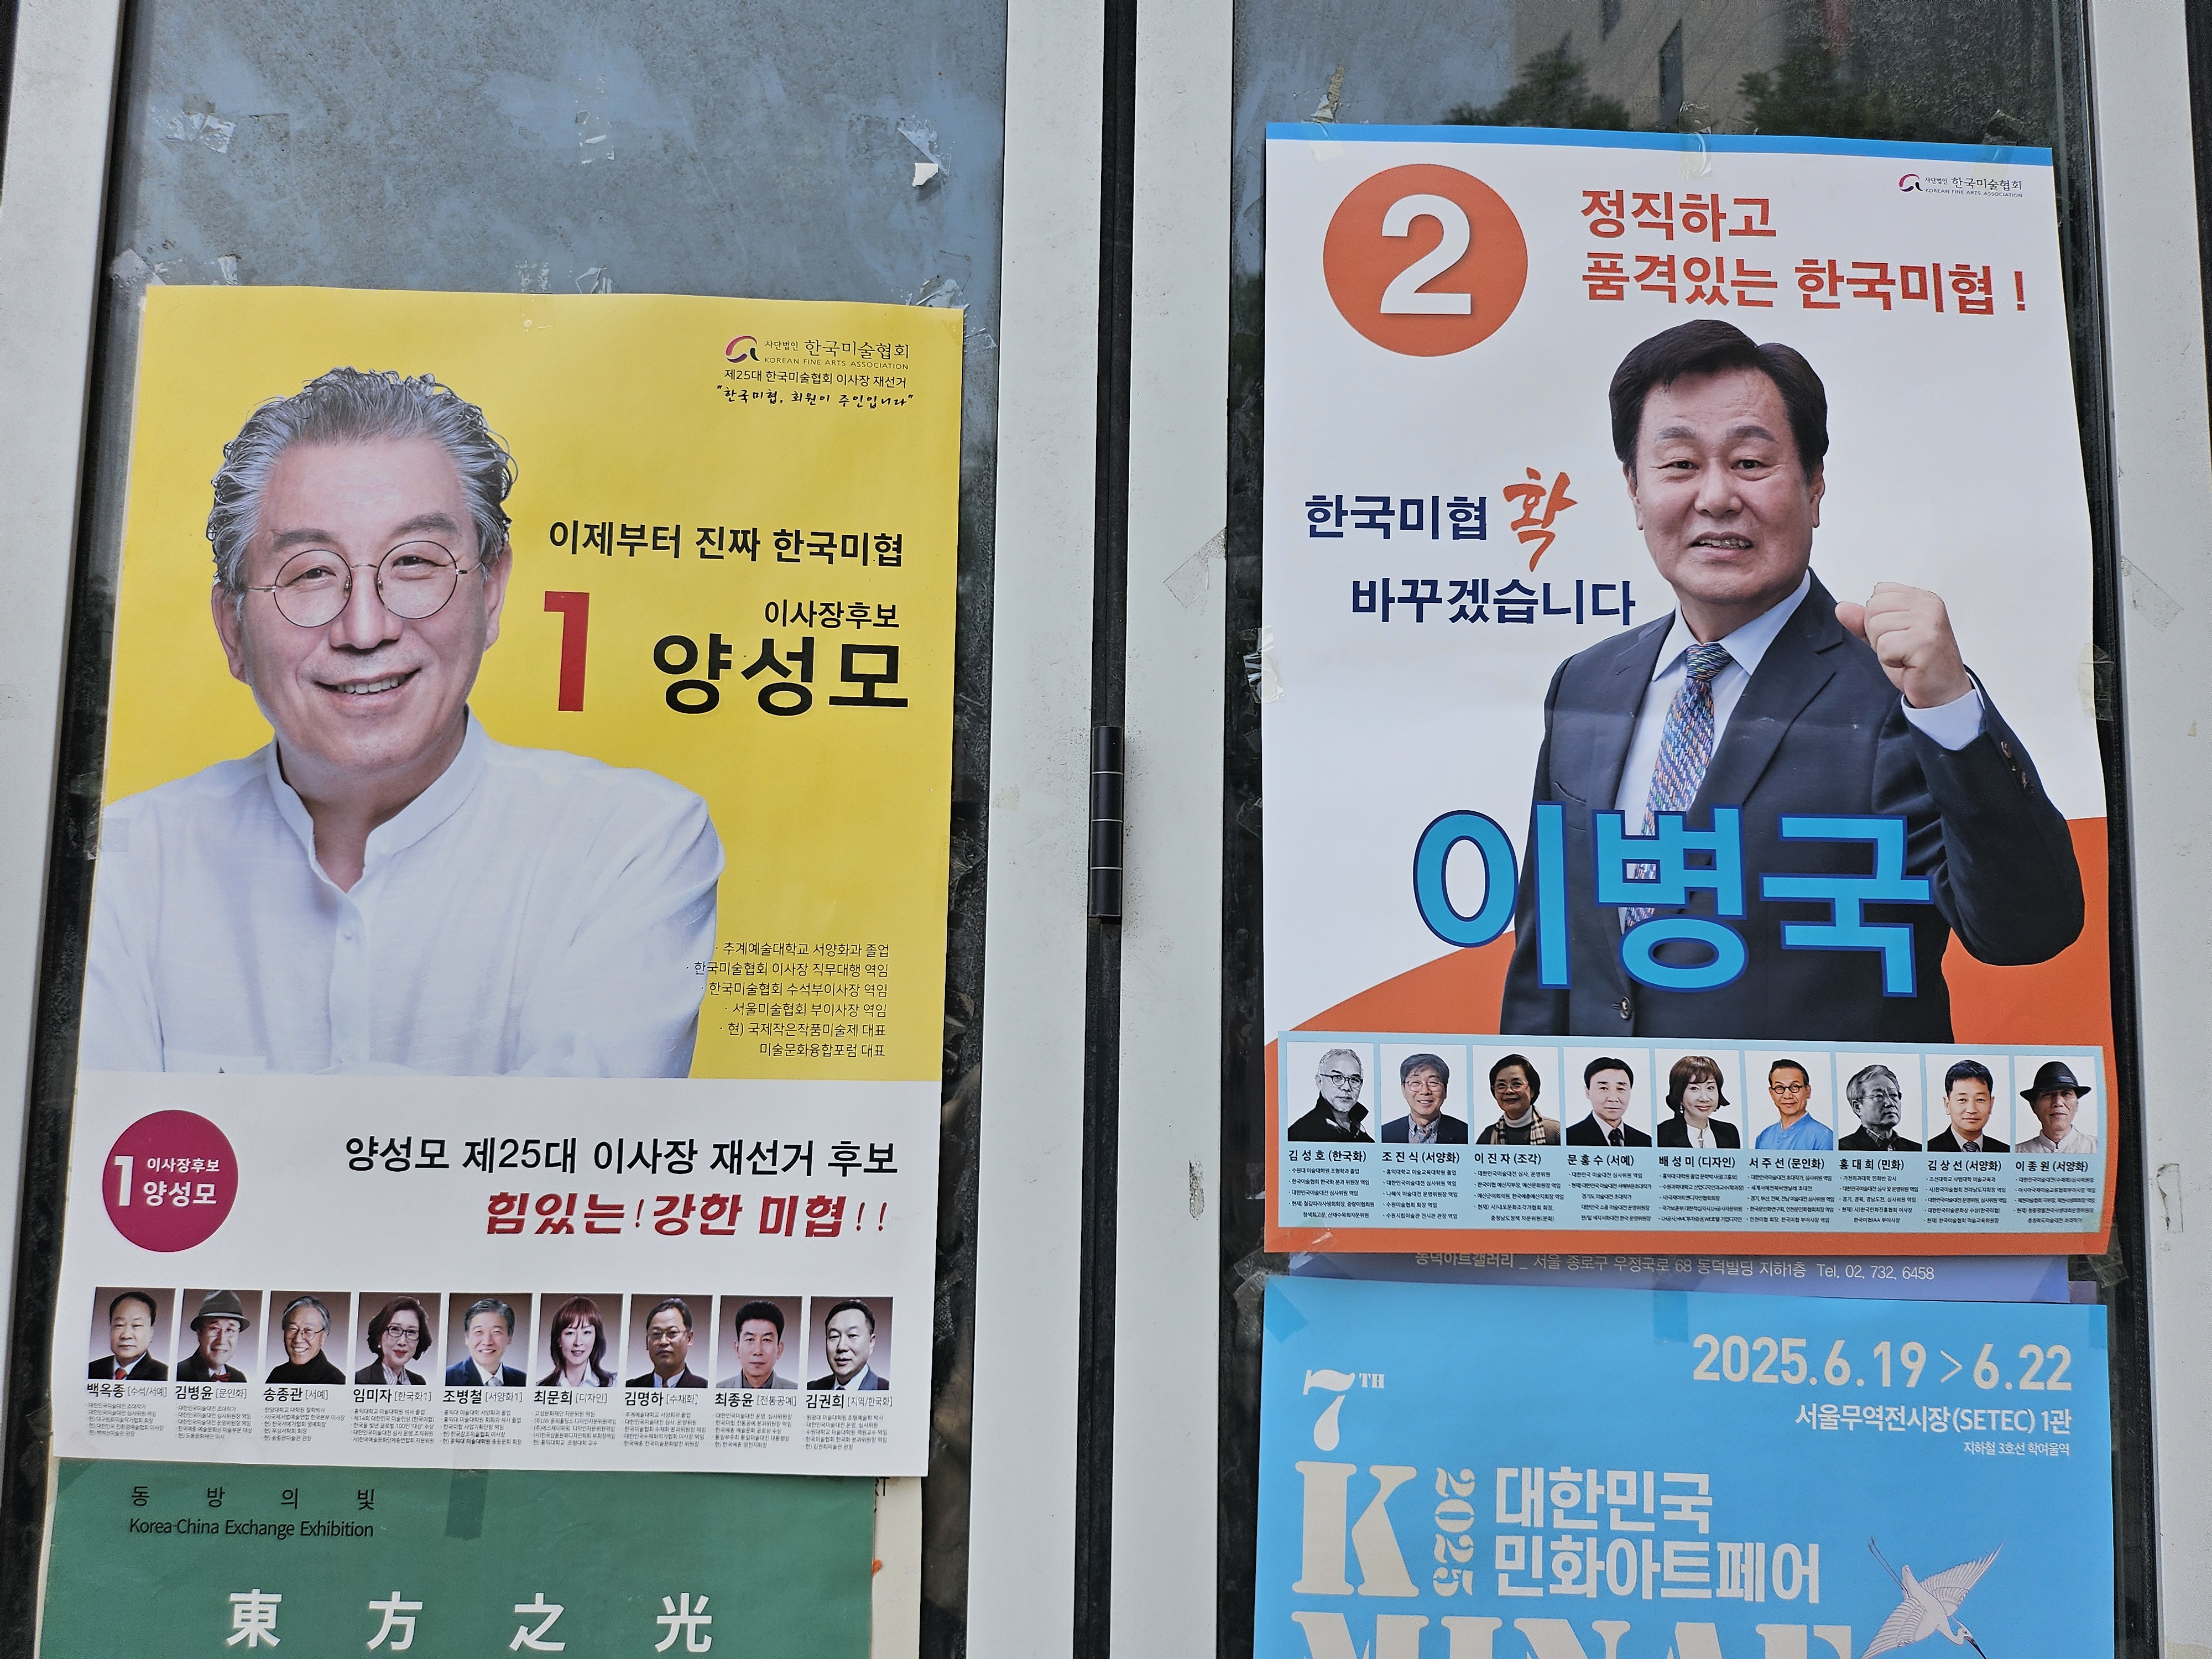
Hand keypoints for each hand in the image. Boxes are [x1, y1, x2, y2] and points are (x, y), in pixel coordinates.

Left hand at [1835, 582, 1973, 708]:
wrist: (1942, 692)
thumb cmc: (1918, 665)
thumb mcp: (1885, 638)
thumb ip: (1863, 622)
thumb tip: (1842, 608)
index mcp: (1921, 599)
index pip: (1879, 592)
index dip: (1878, 618)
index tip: (1898, 634)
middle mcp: (1928, 605)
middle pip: (1874, 607)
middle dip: (1878, 634)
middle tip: (1901, 648)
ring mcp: (1929, 621)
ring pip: (1876, 626)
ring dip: (1884, 649)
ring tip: (1905, 656)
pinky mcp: (1925, 641)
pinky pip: (1884, 646)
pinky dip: (1890, 660)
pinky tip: (1907, 664)